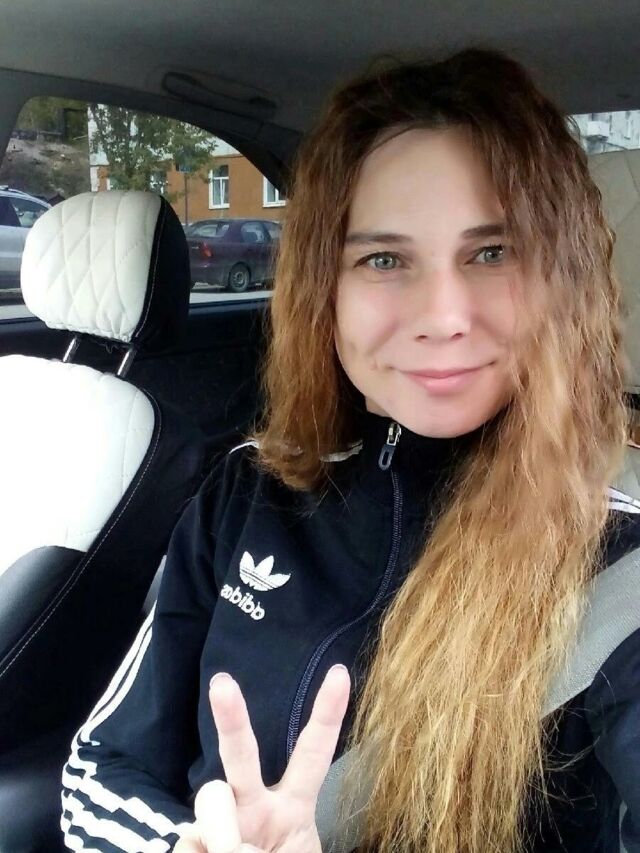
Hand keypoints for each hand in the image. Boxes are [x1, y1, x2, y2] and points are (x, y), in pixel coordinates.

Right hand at [174, 664, 350, 852]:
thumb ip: (272, 845)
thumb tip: (232, 845)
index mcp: (292, 806)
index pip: (312, 754)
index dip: (327, 714)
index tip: (340, 672)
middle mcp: (252, 806)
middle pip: (241, 756)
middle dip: (232, 719)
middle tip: (222, 684)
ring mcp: (216, 825)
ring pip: (210, 800)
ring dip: (222, 831)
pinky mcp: (187, 844)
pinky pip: (189, 845)